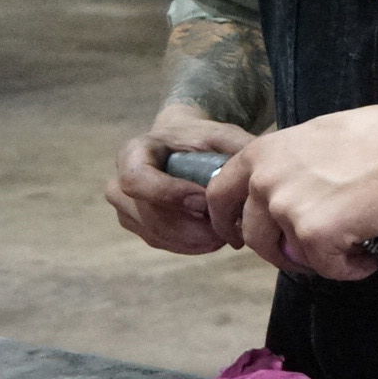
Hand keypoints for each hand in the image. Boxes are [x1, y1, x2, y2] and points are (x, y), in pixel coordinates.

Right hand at [107, 105, 251, 254]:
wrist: (181, 145)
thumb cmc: (201, 138)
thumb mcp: (219, 134)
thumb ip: (236, 148)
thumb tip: (258, 172)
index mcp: (134, 152)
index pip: (136, 180)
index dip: (169, 194)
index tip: (203, 201)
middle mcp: (119, 182)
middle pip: (146, 213)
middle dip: (189, 224)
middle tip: (226, 225)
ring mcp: (125, 208)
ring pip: (153, 232)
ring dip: (193, 238)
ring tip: (227, 232)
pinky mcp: (137, 225)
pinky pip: (159, 242)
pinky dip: (189, 244)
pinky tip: (216, 239)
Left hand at [209, 102, 377, 279]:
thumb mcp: (317, 138)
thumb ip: (289, 164)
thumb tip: (288, 192)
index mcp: (263, 153)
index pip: (220, 193)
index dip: (226, 220)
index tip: (236, 234)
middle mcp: (266, 181)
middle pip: (252, 234)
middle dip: (276, 250)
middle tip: (303, 254)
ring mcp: (287, 209)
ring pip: (289, 254)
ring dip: (316, 259)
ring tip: (351, 250)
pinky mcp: (314, 234)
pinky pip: (326, 268)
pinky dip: (351, 269)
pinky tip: (370, 257)